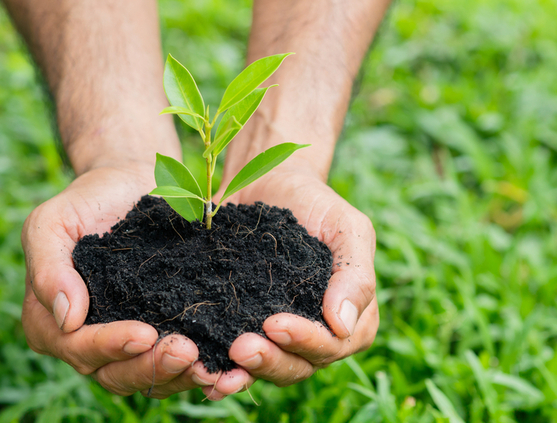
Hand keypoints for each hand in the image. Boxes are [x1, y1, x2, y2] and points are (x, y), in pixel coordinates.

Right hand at [20, 163, 251, 397]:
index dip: (109, 346)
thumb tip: (67, 318)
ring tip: (208, 365)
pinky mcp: (159, 337)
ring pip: (147, 379)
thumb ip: (48, 267)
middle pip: (114, 374)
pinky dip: (197, 370)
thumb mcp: (52, 222)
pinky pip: (174, 368)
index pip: (77, 347)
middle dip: (150, 366)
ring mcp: (123, 345)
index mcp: (50, 322)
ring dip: (177, 375)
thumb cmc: (87, 201)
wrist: (130, 184)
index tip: (144, 333)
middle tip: (187, 351)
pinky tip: (222, 366)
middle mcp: (84, 343)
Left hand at [222, 168, 378, 385]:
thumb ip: (355, 274)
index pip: (333, 344)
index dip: (306, 341)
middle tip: (241, 347)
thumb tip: (343, 325)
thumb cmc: (316, 203)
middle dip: (270, 361)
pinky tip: (201, 370)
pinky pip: (232, 358)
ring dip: (244, 373)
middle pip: (298, 366)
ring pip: (266, 369)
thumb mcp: (346, 228)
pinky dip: (219, 368)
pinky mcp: (241, 327)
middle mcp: (314, 335)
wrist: (269, 183)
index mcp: (351, 319)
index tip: (275, 323)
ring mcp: (277, 336)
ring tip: (218, 367)